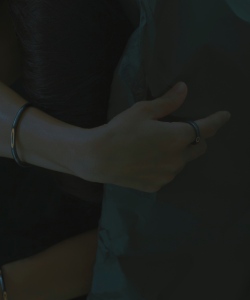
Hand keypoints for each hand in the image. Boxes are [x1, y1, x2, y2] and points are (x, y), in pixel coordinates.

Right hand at [79, 82, 230, 191]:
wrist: (97, 159)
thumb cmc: (119, 131)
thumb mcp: (142, 111)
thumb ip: (167, 102)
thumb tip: (184, 89)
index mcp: (177, 137)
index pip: (207, 128)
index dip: (217, 121)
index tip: (225, 116)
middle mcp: (177, 159)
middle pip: (199, 148)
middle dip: (197, 139)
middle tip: (182, 131)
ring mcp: (167, 175)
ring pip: (182, 162)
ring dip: (178, 154)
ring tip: (158, 148)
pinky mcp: (155, 186)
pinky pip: (167, 175)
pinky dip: (164, 167)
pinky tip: (148, 161)